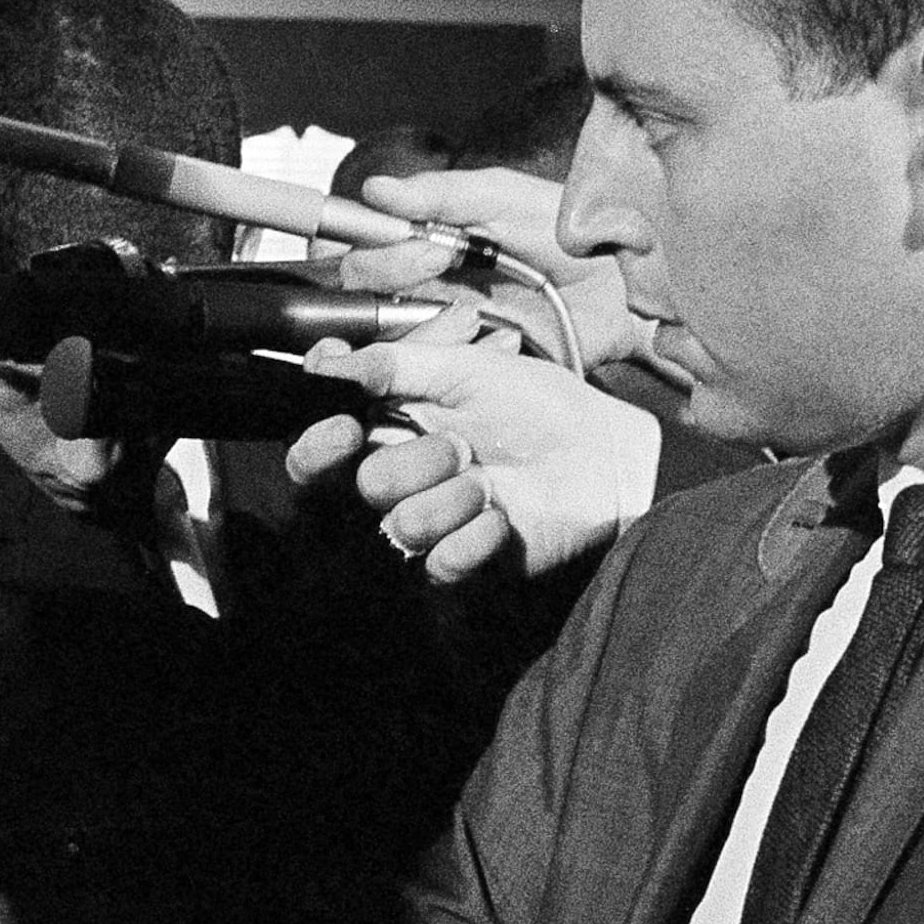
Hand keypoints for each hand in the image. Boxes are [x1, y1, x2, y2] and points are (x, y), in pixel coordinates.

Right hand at [283, 336, 660, 584]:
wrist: (604, 455)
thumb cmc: (541, 406)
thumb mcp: (467, 368)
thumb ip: (394, 361)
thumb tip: (326, 362)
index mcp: (390, 427)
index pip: (319, 447)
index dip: (320, 443)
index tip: (347, 427)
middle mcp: (399, 475)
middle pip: (363, 485)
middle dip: (418, 462)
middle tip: (462, 446)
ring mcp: (427, 519)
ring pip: (401, 524)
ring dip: (455, 498)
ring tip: (491, 483)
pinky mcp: (457, 558)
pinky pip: (438, 562)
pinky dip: (478, 536)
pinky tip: (503, 517)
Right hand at [331, 166, 646, 375]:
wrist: (629, 290)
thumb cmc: (575, 235)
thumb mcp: (507, 198)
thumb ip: (440, 192)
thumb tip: (375, 189)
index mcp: (423, 240)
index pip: (357, 244)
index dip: (362, 246)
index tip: (409, 240)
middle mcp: (421, 286)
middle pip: (357, 290)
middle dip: (390, 274)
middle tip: (440, 263)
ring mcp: (440, 329)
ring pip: (383, 337)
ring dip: (419, 324)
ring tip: (471, 312)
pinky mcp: (466, 366)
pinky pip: (429, 370)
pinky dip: (453, 355)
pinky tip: (495, 339)